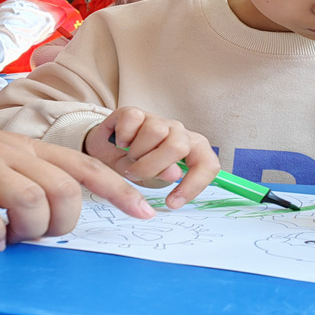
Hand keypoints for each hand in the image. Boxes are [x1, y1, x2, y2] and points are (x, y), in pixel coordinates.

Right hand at [0, 113, 155, 250]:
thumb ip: (28, 175)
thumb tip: (61, 207)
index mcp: (24, 146)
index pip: (84, 165)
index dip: (118, 189)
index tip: (145, 213)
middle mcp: (6, 151)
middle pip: (62, 188)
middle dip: (63, 223)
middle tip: (42, 236)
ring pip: (27, 198)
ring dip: (29, 229)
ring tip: (13, 237)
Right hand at [83, 106, 220, 209]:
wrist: (106, 152)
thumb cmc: (135, 165)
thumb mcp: (151, 178)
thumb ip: (164, 176)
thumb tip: (174, 172)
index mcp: (190, 150)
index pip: (208, 164)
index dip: (194, 184)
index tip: (172, 202)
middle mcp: (177, 132)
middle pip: (178, 147)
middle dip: (153, 167)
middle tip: (135, 174)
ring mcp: (156, 120)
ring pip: (155, 132)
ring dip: (136, 152)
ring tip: (130, 158)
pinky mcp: (134, 112)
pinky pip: (133, 120)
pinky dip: (123, 136)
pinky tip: (120, 143)